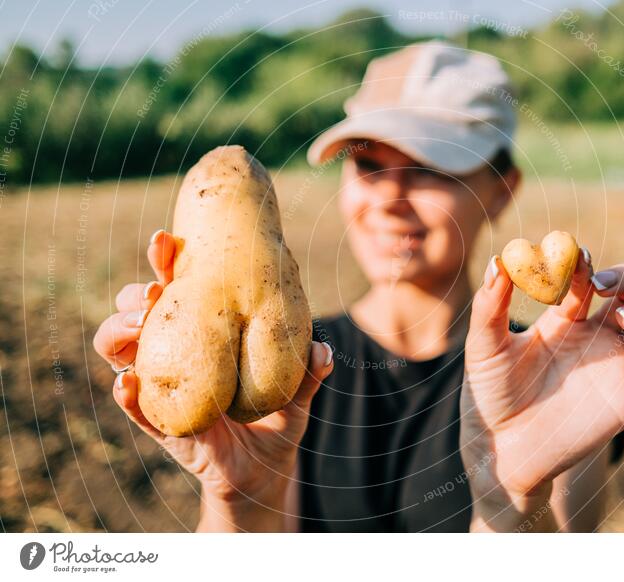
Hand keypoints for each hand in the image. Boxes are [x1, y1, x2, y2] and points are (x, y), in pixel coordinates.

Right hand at [93, 230, 332, 530]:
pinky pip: (134, 406)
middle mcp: (175, 349)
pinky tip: (127, 383)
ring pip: (118, 348)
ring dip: (120, 331)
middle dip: (135, 293)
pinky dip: (126, 393)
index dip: (167, 261)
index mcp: (204, 328)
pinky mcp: (159, 422)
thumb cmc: (278, 412)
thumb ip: (308, 370)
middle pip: (137, 309)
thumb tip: (323, 351)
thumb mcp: (297, 388)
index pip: (178, 286)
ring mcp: (162, 383)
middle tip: (154, 290)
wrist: (266, 466)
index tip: (166, 240)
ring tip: (139, 323)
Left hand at [460, 249, 623, 531]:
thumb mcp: (485, 347)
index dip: (584, 264)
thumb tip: (499, 261)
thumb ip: (491, 305)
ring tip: (623, 317)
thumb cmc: (491, 393)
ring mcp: (618, 365)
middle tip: (603, 285)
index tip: (576, 258)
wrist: (502, 447)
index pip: (586, 278)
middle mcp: (597, 335)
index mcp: (565, 318)